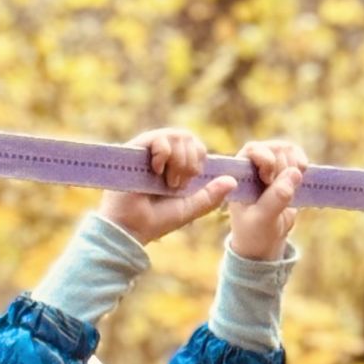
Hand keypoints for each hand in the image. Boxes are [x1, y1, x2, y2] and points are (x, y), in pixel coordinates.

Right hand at [100, 126, 235, 247]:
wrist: (131, 228)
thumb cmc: (157, 220)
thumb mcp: (190, 208)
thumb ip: (211, 195)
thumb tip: (233, 180)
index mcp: (176, 166)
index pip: (196, 146)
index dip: (198, 159)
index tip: (190, 181)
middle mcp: (163, 155)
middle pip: (189, 137)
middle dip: (190, 162)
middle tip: (177, 184)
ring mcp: (149, 151)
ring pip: (177, 135)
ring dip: (179, 161)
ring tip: (166, 181)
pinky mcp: (135, 149)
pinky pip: (159, 137)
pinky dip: (163, 153)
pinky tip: (156, 170)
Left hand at [228, 138, 307, 260]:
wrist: (264, 242)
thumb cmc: (254, 232)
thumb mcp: (263, 220)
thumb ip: (276, 199)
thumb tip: (295, 173)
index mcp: (239, 174)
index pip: (253, 149)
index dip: (266, 160)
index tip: (269, 179)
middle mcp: (253, 164)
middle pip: (274, 148)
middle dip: (283, 168)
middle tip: (281, 192)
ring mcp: (270, 164)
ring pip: (288, 149)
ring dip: (295, 166)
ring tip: (290, 189)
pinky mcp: (285, 169)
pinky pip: (297, 156)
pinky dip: (302, 165)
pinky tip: (301, 180)